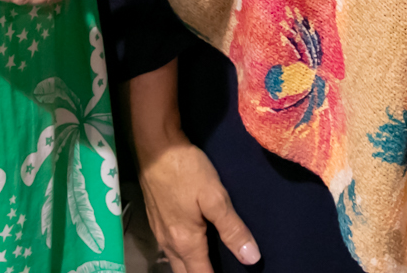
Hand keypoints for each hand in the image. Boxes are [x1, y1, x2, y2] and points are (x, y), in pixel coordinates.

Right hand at [137, 137, 257, 270]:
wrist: (155, 146)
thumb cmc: (186, 170)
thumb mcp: (215, 197)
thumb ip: (232, 228)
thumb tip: (251, 258)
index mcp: (186, 242)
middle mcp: (169, 244)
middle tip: (223, 270)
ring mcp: (159, 233)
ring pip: (176, 263)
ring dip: (191, 268)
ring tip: (210, 264)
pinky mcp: (156, 221)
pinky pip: (170, 250)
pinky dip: (183, 256)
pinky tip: (194, 246)